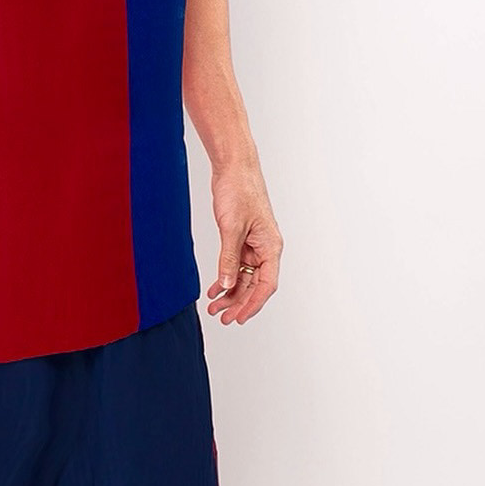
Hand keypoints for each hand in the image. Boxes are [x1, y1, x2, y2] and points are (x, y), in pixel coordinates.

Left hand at [205, 164, 283, 325]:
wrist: (233, 167)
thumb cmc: (239, 190)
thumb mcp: (231, 227)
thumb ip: (228, 258)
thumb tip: (226, 284)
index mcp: (270, 246)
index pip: (266, 284)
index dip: (253, 304)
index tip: (238, 318)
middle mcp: (265, 248)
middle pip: (255, 285)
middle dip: (239, 303)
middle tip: (222, 318)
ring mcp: (254, 244)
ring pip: (244, 277)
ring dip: (230, 293)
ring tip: (214, 307)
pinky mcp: (242, 238)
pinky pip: (236, 264)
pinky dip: (225, 277)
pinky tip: (214, 289)